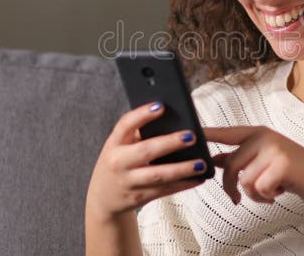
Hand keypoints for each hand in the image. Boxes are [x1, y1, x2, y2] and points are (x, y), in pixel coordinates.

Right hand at [85, 102, 207, 221]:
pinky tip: (198, 178)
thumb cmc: (118, 163)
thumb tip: (173, 120)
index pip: (125, 125)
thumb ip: (138, 134)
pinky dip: (183, 184)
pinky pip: (164, 190)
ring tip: (201, 164)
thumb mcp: (120, 146)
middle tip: (191, 136)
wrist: (103, 198)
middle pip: (146, 151)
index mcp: (114, 143)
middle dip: (170, 143)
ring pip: (158, 176)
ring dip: (182, 169)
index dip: (142, 114)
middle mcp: (118, 162)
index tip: (161, 106)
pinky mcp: (139, 197)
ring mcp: (128, 182)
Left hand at [204, 126, 303, 206]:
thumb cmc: (293, 173)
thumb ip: (241, 158)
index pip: (227, 133)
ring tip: (271, 191)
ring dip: (255, 194)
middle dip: (231, 187)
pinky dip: (266, 197)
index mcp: (258, 133)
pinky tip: (280, 192)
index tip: (191, 133)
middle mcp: (265, 136)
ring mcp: (274, 148)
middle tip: (238, 198)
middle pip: (230, 165)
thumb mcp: (265, 161)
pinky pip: (259, 188)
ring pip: (244, 180)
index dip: (208, 133)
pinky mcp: (282, 164)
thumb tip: (213, 159)